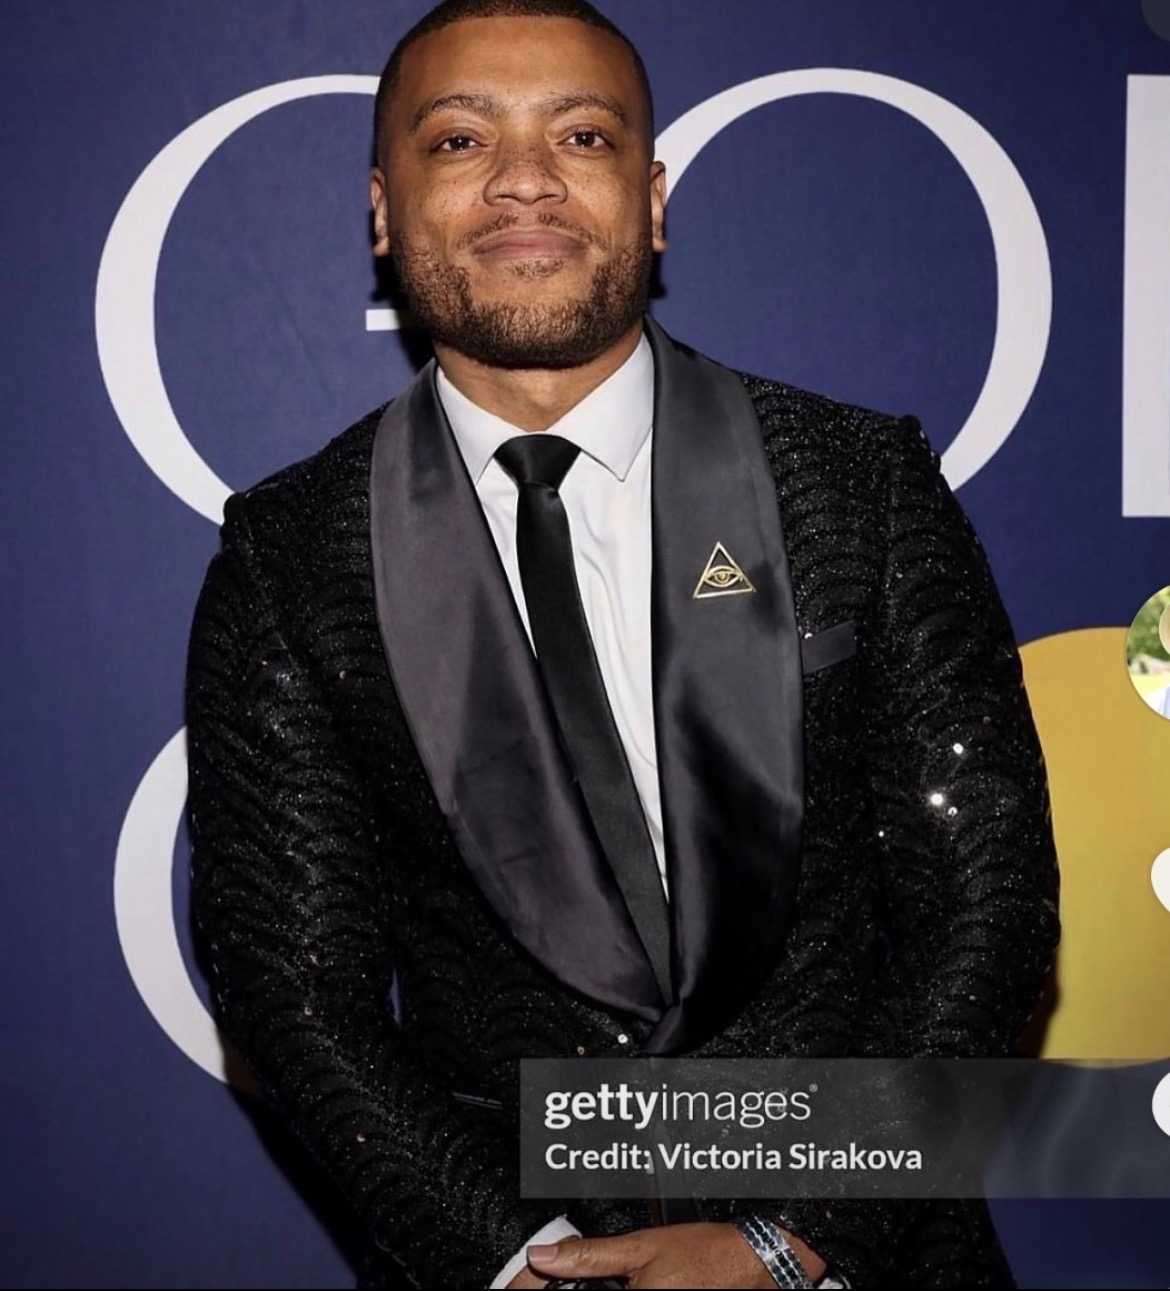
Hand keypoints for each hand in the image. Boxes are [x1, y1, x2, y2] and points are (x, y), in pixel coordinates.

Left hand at [522, 1222, 826, 1287]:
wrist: (755, 1266)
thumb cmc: (707, 1255)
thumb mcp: (642, 1246)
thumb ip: (588, 1256)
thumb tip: (542, 1256)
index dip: (552, 1289)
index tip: (542, 1280)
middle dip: (589, 1288)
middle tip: (622, 1273)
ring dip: (611, 1289)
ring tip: (636, 1276)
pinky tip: (642, 1284)